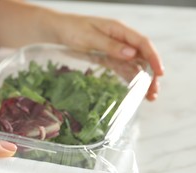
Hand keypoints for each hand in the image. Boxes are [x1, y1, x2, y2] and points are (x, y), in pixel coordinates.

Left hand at [48, 14, 163, 100]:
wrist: (58, 29)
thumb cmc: (72, 29)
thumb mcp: (89, 37)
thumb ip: (110, 45)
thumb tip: (131, 54)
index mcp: (118, 29)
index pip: (142, 43)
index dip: (153, 58)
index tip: (160, 72)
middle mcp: (120, 39)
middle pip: (142, 56)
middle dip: (151, 74)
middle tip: (154, 93)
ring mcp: (115, 49)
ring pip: (134, 65)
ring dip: (143, 80)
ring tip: (149, 97)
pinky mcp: (108, 58)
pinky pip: (123, 68)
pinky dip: (131, 79)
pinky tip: (137, 91)